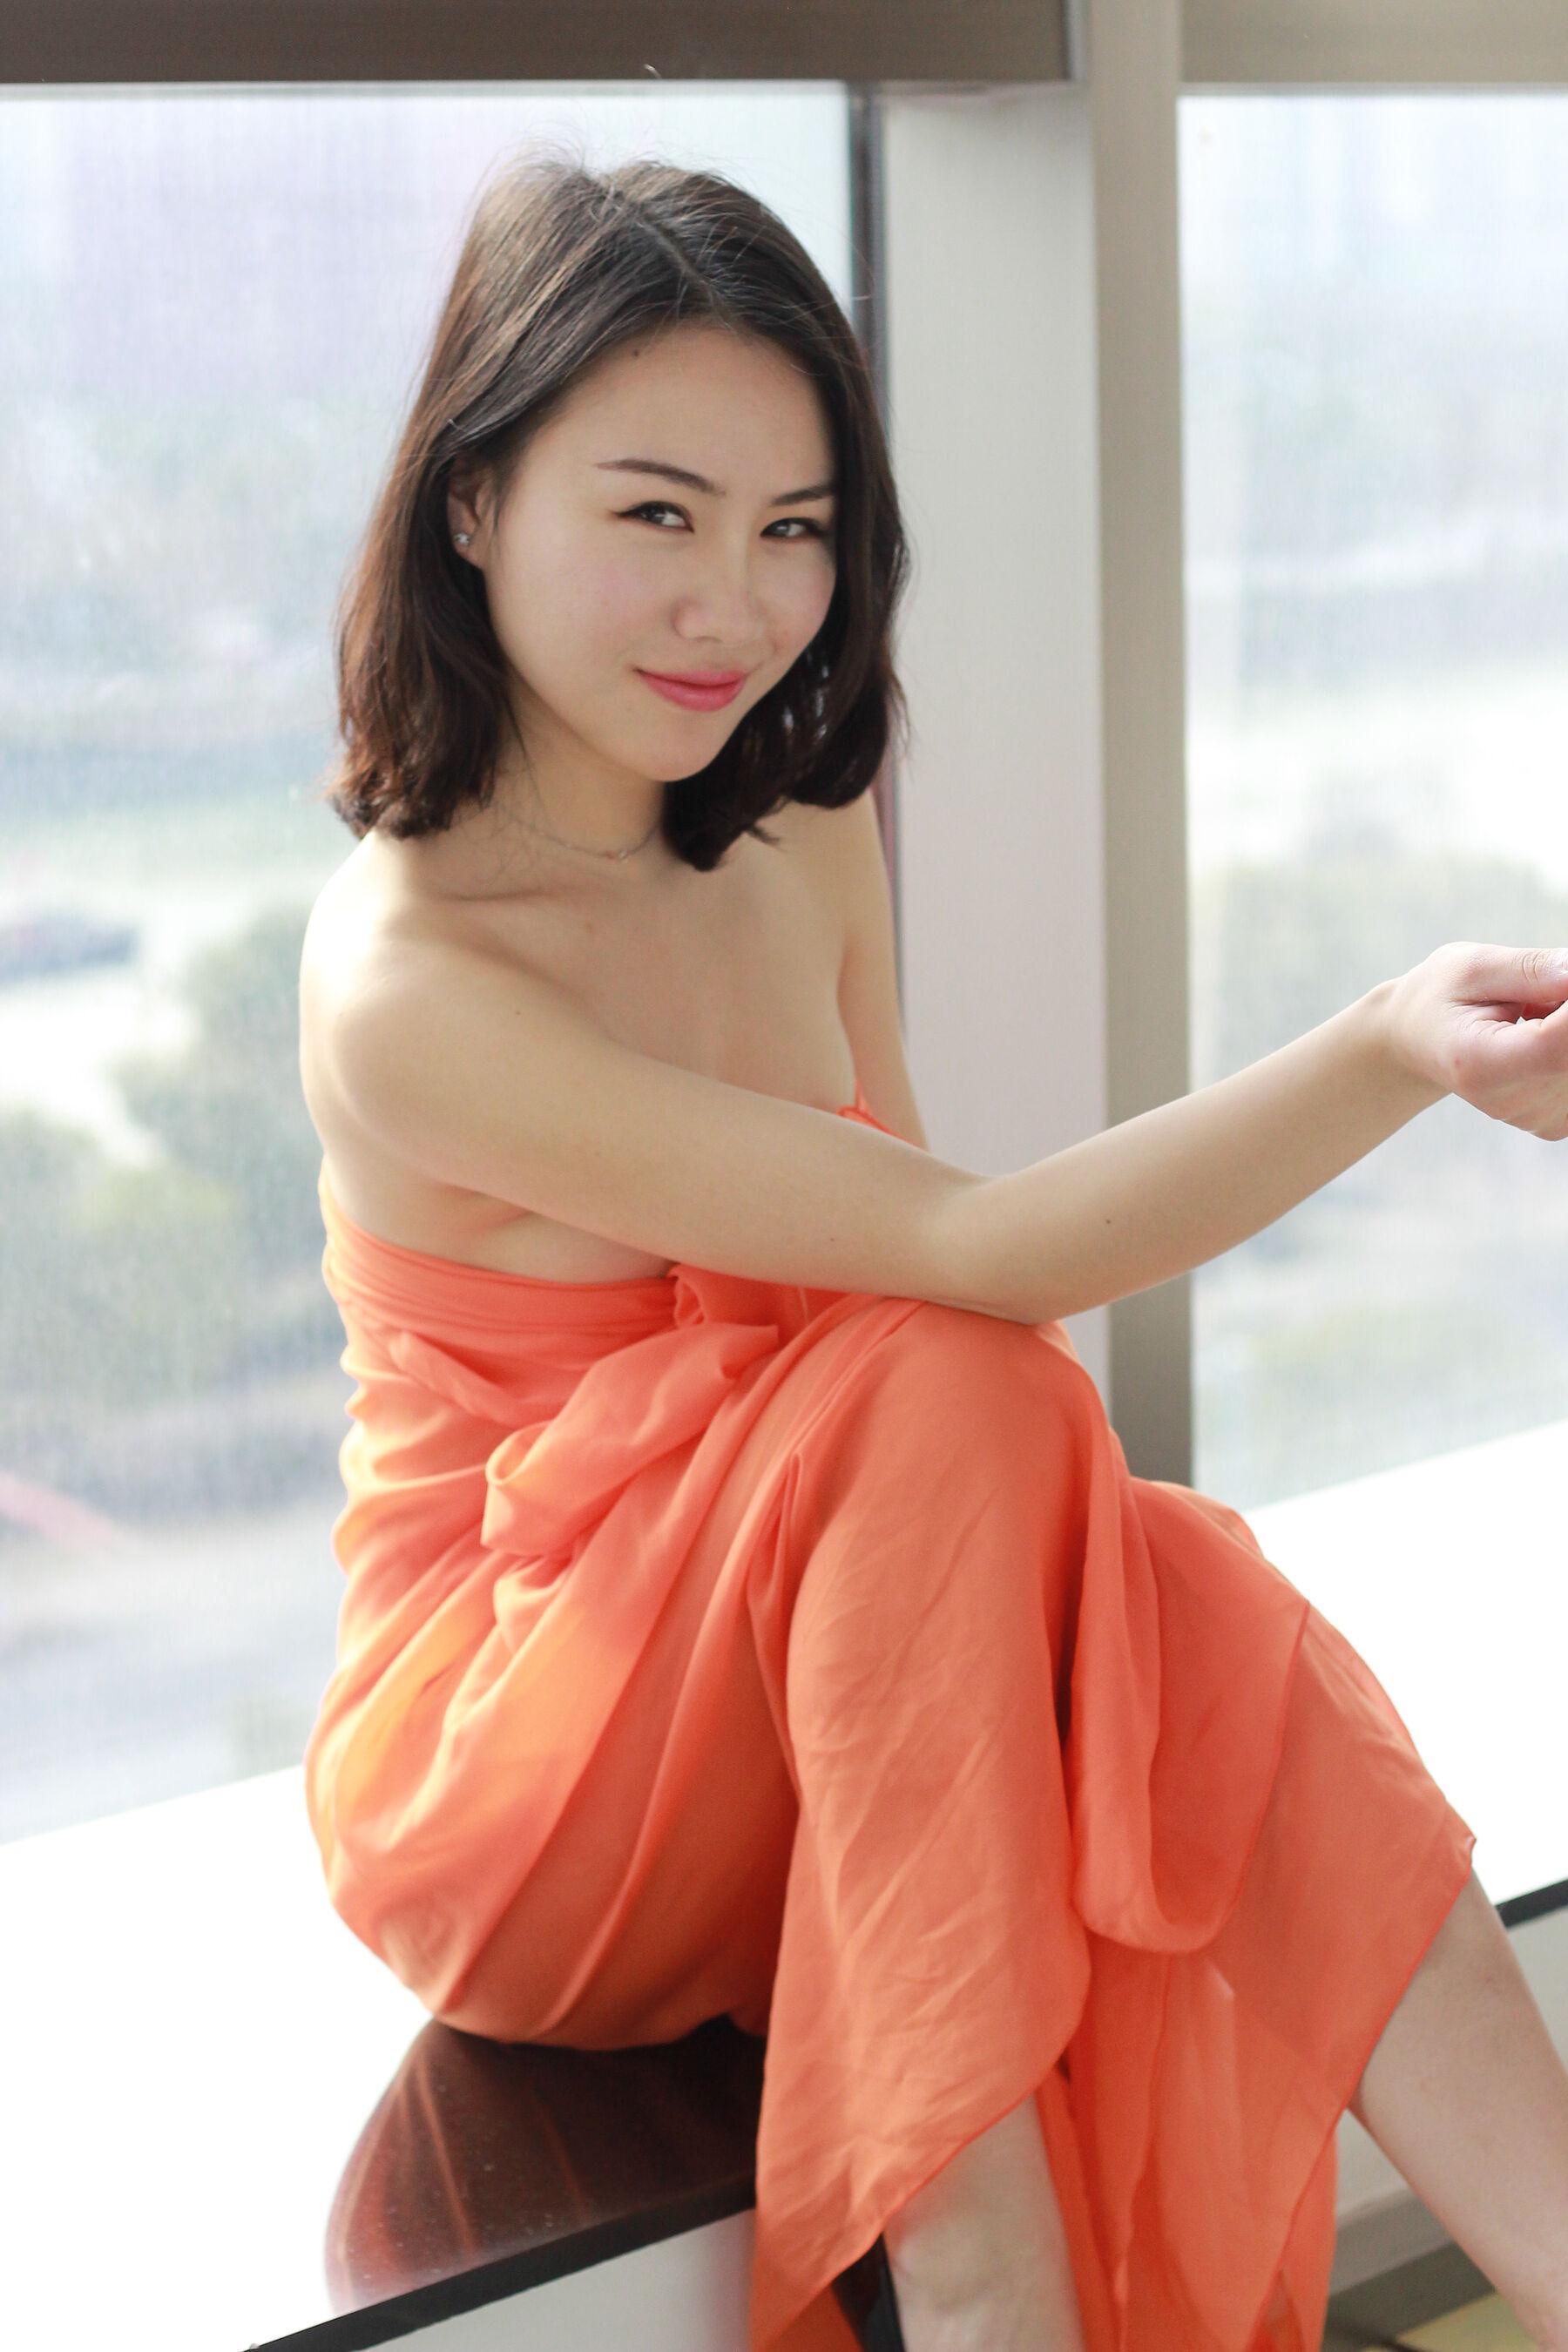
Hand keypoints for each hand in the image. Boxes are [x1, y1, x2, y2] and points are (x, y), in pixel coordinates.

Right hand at [1381, 941, 1567, 1139]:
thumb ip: (1532, 969)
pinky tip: (1542, 1036)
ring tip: (1534, 1012)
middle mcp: (1508, 1101)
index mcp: (1480, 1063)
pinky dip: (1567, 1048)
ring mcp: (1533, 1117)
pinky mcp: (1553, 1121)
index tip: (1561, 980)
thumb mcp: (1473, 966)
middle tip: (1537, 995)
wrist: (1417, 1043)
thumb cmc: (1442, 998)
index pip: (1560, 1044)